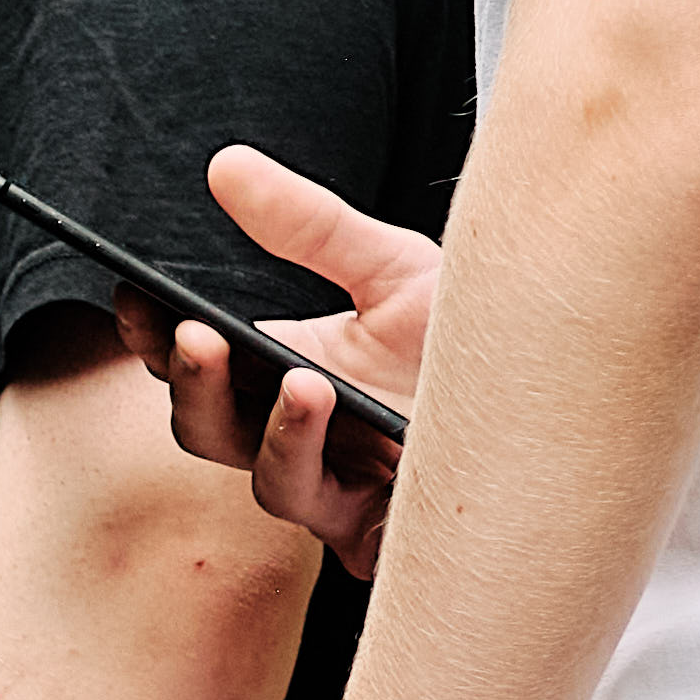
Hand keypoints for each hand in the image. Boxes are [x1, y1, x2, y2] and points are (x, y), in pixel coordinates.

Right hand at [144, 142, 442, 573]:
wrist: (566, 389)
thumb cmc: (474, 339)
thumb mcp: (390, 265)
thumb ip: (307, 225)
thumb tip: (225, 166)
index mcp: (283, 375)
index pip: (195, 365)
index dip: (154, 338)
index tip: (133, 297)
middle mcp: (298, 440)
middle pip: (208, 433)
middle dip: (194, 387)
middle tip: (194, 337)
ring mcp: (340, 492)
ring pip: (270, 484)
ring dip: (277, 434)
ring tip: (300, 382)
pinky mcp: (386, 533)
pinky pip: (342, 524)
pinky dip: (345, 476)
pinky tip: (363, 438)